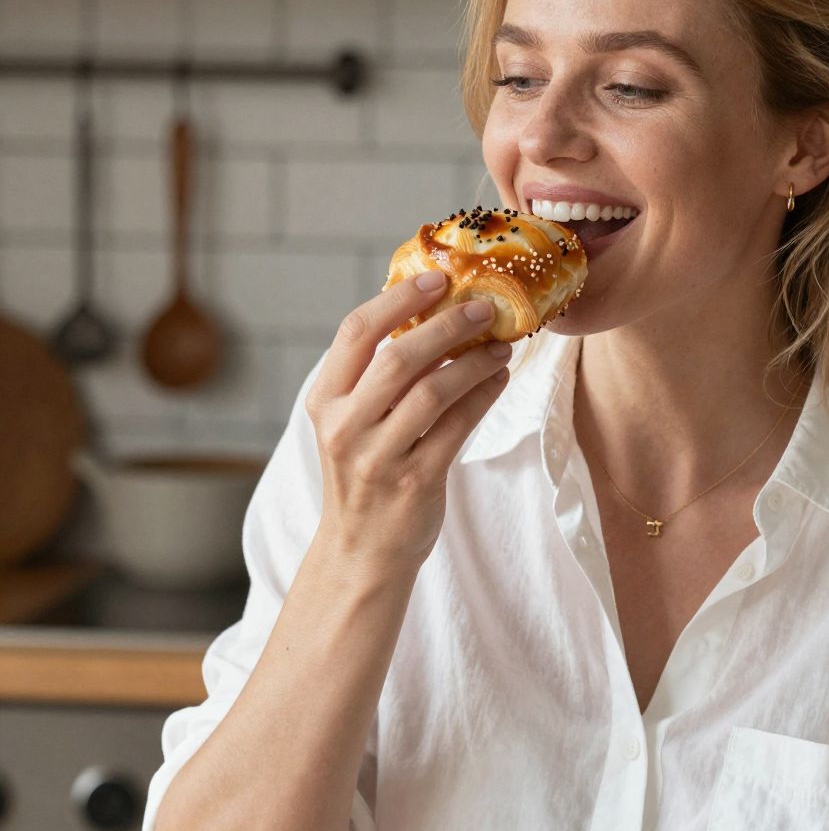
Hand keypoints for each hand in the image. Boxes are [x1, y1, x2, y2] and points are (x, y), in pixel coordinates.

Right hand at [306, 273, 511, 575]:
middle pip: (400, 357)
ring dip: (475, 361)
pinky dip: (484, 396)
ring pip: (434, 390)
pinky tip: (499, 380)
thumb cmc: (365, 478)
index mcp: (325, 401)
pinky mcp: (415, 481)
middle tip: (484, 307)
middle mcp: (345, 426)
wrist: (363, 552)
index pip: (356, 332)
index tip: (437, 278)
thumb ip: (377, 378)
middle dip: (448, 325)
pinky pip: (458, 426)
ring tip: (502, 346)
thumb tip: (432, 317)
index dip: (398, 299)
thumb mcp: (353, 424)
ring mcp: (378, 456)